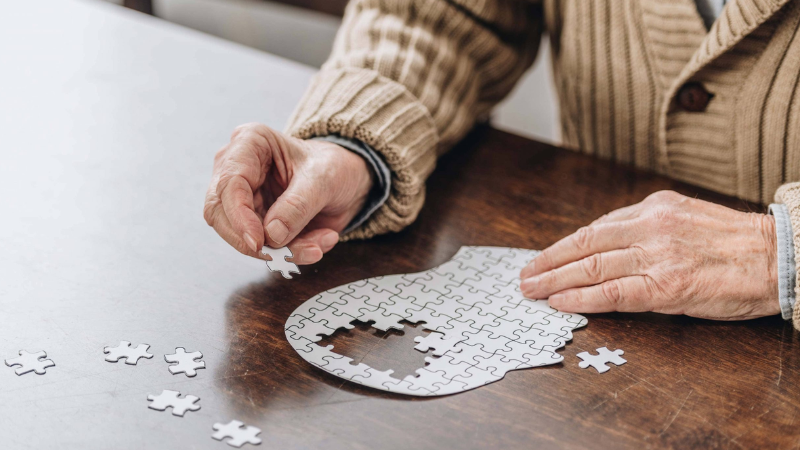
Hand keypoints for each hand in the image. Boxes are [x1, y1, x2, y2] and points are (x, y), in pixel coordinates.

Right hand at [204, 123, 373, 264]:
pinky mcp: (252, 221)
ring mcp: (242, 197)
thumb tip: (271, 234)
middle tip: (287, 255)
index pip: (229, 183)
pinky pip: (261, 247)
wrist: (346, 180)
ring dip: (280, 251)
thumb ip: (298, 205)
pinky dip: (290, 252)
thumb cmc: (332, 166)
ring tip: (317, 247)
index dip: (239, 216)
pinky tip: (318, 243)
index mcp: (249, 143)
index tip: (259, 242)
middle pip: (221, 214)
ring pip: (241, 236)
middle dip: (256, 241)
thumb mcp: (323, 179)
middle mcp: (237, 169)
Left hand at [519, 191, 779, 320]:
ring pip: (591, 267)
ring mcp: (656, 256)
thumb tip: (606, 244)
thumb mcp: (685, 217)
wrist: (779, 257)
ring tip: (532, 290)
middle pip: (584, 245)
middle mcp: (650, 226)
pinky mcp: (666, 286)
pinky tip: (561, 303)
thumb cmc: (734, 243)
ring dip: (554, 280)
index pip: (594, 228)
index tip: (542, 257)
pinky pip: (613, 293)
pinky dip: (581, 298)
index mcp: (653, 207)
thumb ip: (646, 227)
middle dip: (548, 261)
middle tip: (524, 276)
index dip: (563, 246)